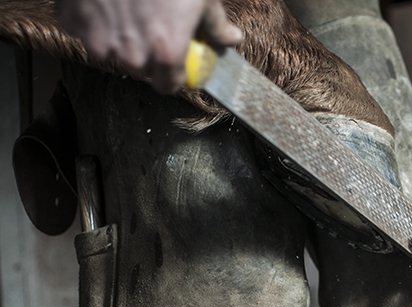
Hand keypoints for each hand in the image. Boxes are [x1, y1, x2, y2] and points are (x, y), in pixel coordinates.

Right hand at [56, 0, 241, 92]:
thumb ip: (215, 25)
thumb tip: (231, 38)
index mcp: (166, 53)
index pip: (168, 86)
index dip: (173, 75)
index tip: (175, 62)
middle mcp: (132, 55)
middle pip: (141, 69)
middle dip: (148, 53)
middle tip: (152, 25)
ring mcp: (99, 41)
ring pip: (112, 52)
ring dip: (120, 38)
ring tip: (129, 8)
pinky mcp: (74, 24)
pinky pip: (86, 31)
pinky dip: (95, 20)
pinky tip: (106, 1)